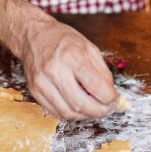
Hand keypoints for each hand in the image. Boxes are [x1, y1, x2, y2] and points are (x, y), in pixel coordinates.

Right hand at [0, 0, 119, 119]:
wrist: (34, 35)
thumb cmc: (63, 39)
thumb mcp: (88, 46)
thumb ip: (101, 70)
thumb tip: (110, 91)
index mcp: (72, 56)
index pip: (95, 85)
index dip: (109, 97)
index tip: (116, 99)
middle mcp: (55, 70)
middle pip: (80, 103)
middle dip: (99, 111)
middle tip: (108, 109)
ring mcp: (42, 82)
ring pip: (67, 112)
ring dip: (85, 116)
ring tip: (95, 111)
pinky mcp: (34, 91)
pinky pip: (55, 111)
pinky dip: (70, 114)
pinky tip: (80, 110)